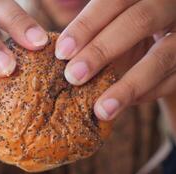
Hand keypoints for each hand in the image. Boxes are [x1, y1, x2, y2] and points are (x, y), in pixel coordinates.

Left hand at [56, 0, 175, 120]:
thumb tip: (62, 53)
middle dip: (101, 50)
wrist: (168, 35)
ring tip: (101, 109)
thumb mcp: (114, 22)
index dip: (86, 26)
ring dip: (128, 86)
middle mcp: (168, 6)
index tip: (62, 52)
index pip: (113, 1)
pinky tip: (122, 105)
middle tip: (73, 76)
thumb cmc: (130, 29)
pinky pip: (174, 80)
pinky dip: (146, 95)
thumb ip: (95, 31)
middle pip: (138, 21)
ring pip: (161, 57)